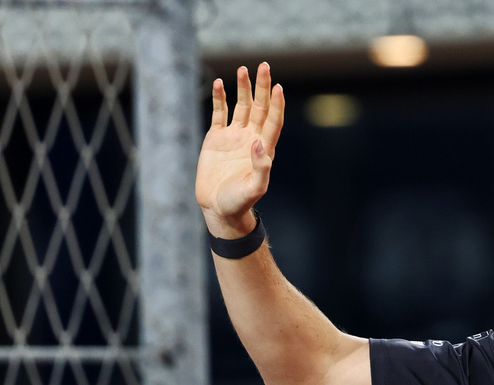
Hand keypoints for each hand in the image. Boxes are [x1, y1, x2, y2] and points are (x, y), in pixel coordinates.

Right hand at [196, 63, 284, 237]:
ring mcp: (233, 137)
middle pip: (259, 107)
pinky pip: (219, 113)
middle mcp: (250, 138)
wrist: (218, 209)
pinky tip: (218, 83)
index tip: (277, 87)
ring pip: (240, 106)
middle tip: (264, 66)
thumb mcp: (255, 188)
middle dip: (262, 87)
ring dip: (243, 88)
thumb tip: (259, 143)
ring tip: (243, 69)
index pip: (273, 120)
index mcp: (263, 148)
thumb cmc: (239, 202)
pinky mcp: (215, 138)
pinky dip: (219, 98)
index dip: (276, 104)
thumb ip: (260, 167)